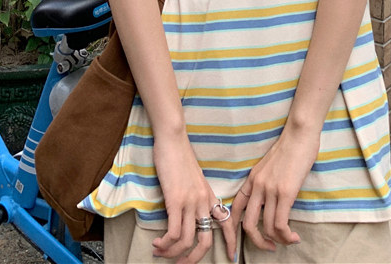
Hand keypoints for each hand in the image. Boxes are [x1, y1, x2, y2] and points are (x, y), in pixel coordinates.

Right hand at [151, 131, 236, 263]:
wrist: (174, 139)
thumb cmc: (180, 155)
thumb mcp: (195, 178)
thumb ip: (197, 194)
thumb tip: (191, 210)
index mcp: (209, 195)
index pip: (226, 222)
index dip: (231, 241)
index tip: (231, 256)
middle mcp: (203, 201)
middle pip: (206, 241)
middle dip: (195, 259)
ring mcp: (190, 201)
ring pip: (187, 241)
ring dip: (173, 253)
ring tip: (162, 253)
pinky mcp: (175, 200)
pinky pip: (174, 232)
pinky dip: (166, 243)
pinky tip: (158, 244)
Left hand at [229, 127, 319, 253]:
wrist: (299, 134)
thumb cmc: (289, 148)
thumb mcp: (270, 166)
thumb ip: (266, 183)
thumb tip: (270, 203)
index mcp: (252, 180)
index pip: (236, 209)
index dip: (234, 230)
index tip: (237, 245)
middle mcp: (257, 186)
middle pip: (248, 224)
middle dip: (257, 242)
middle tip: (269, 247)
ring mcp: (270, 190)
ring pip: (267, 227)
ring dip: (278, 240)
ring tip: (288, 240)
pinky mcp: (285, 192)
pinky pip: (281, 224)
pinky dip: (286, 236)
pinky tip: (294, 236)